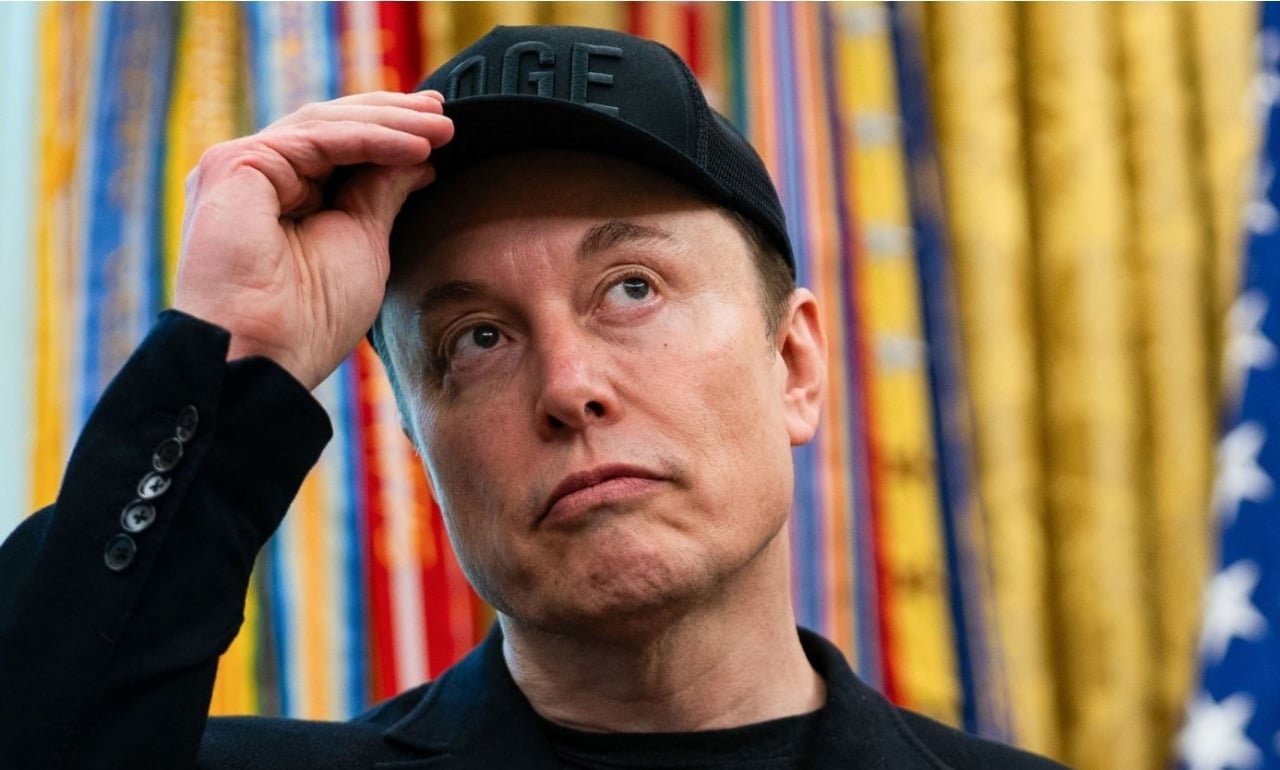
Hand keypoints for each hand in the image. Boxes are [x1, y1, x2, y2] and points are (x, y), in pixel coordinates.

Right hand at [173, 90, 453, 389]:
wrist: (265, 356)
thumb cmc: (310, 319)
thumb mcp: (364, 242)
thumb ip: (382, 193)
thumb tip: (418, 157)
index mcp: (282, 196)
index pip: (340, 147)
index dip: (391, 133)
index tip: (442, 130)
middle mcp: (257, 177)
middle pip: (331, 127)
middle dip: (393, 117)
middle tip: (445, 113)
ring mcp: (241, 167)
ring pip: (326, 127)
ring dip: (391, 124)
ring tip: (442, 129)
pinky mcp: (234, 165)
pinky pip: (316, 140)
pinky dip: (370, 140)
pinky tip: (415, 146)